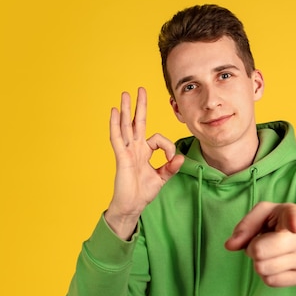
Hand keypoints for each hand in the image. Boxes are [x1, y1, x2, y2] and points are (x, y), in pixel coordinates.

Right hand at [105, 87, 183, 238]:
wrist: (132, 206)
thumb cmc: (143, 192)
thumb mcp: (162, 178)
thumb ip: (171, 167)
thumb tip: (181, 157)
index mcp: (144, 152)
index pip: (157, 138)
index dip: (168, 147)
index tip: (173, 159)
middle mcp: (134, 148)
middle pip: (136, 122)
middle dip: (139, 105)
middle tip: (140, 89)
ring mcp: (127, 151)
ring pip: (126, 126)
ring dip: (125, 109)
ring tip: (125, 94)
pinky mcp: (121, 157)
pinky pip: (117, 138)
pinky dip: (115, 124)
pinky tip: (114, 112)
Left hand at [224, 202, 295, 286]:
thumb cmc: (281, 221)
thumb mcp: (264, 213)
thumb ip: (245, 226)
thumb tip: (229, 245)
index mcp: (295, 214)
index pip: (294, 219)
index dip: (292, 222)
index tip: (294, 226)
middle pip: (260, 252)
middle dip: (253, 249)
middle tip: (261, 242)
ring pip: (264, 269)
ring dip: (259, 262)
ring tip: (270, 252)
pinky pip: (271, 282)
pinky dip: (266, 274)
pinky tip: (276, 263)